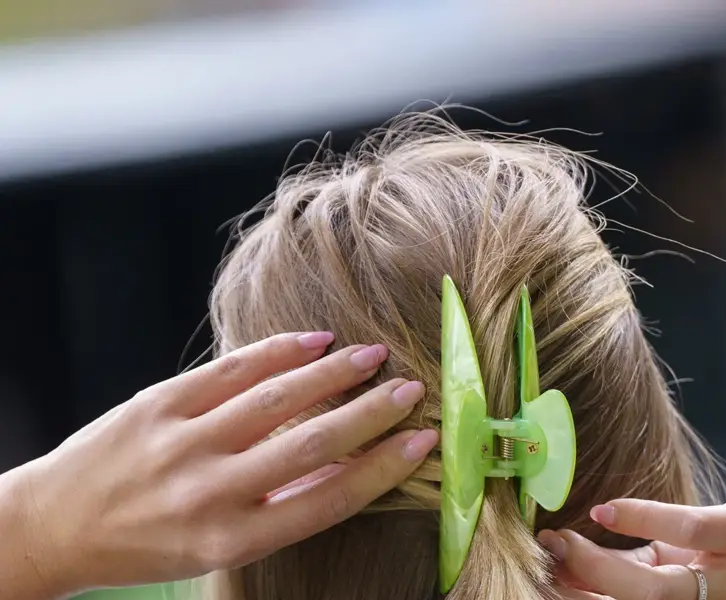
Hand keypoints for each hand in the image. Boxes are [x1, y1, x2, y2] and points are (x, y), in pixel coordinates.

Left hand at [4, 332, 438, 596]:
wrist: (56, 525)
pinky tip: (313, 341)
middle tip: (411, 390)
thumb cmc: (149, 542)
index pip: (328, 500)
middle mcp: (210, 492)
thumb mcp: (220, 547)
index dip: (383, 467)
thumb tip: (351, 466)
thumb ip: (282, 508)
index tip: (421, 440)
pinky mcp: (158, 403)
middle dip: (370, 414)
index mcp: (232, 539)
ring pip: (275, 399)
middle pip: (311, 445)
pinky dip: (278, 351)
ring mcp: (182, 443)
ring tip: (371, 357)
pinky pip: (230, 369)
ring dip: (332, 374)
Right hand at [540, 473, 725, 599]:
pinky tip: (606, 511)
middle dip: (578, 589)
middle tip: (541, 557)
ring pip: (655, 588)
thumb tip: (575, 554)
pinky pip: (686, 531)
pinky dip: (641, 521)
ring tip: (560, 540)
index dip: (575, 597)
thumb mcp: (696, 563)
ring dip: (598, 568)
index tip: (536, 570)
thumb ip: (644, 562)